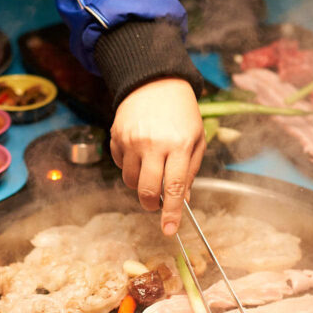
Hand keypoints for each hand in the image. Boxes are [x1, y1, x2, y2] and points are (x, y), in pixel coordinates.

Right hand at [109, 78, 205, 235]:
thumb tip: (183, 201)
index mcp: (178, 144)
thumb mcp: (196, 139)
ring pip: (131, 181)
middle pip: (147, 190)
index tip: (169, 230)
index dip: (172, 213)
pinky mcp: (116, 136)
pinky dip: (130, 166)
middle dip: (151, 204)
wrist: (154, 81)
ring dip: (141, 183)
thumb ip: (190, 171)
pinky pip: (120, 165)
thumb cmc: (181, 112)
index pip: (174, 187)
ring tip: (151, 167)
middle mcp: (152, 143)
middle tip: (156, 204)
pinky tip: (140, 151)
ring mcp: (131, 140)